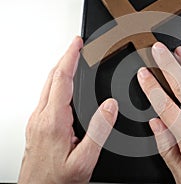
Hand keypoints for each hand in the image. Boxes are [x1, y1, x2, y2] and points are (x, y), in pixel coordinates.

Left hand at [18, 37, 117, 183]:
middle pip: (51, 78)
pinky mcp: (36, 125)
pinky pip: (45, 96)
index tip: (77, 44)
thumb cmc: (57, 179)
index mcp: (53, 121)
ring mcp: (36, 121)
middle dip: (65, 58)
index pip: (61, 80)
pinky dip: (56, 82)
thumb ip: (99, 130)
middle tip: (76, 46)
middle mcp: (41, 117)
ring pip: (46, 86)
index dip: (70, 58)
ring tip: (72, 59)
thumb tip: (110, 105)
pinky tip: (63, 84)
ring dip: (60, 69)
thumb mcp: (85, 159)